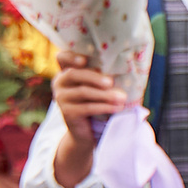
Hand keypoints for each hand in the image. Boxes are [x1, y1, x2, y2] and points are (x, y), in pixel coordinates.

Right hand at [49, 53, 124, 187]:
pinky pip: (87, 108)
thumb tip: (127, 70)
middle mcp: (59, 83)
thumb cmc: (96, 102)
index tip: (84, 60)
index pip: (62, 58)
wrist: (86, 131)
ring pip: (83, 92)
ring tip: (122, 97)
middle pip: (74, 74)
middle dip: (94, 77)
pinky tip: (118, 107)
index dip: (71, 57)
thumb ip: (102, 77)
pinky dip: (105, 107)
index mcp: (66, 71)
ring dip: (105, 95)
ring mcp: (61, 98)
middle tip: (111, 82)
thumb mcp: (97, 87)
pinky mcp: (67, 113)